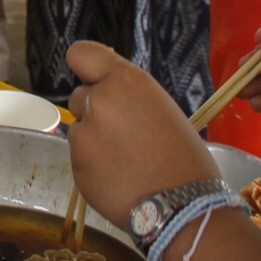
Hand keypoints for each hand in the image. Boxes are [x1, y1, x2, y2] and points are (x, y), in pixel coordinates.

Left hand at [66, 41, 217, 230]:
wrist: (183, 207)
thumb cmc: (184, 157)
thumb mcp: (161, 109)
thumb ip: (128, 95)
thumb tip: (108, 91)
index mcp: (125, 81)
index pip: (80, 54)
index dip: (87, 68)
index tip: (95, 80)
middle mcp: (99, 101)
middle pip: (81, 96)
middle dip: (95, 110)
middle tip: (124, 133)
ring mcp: (84, 134)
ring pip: (80, 128)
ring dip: (94, 139)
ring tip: (126, 161)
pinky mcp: (76, 165)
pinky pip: (80, 157)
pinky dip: (93, 165)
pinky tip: (119, 178)